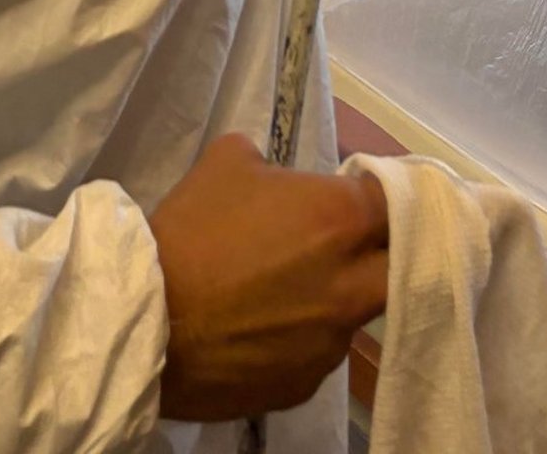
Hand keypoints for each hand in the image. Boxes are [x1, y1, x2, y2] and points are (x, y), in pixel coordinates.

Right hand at [148, 134, 389, 420]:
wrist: (146, 323)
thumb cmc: (191, 232)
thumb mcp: (228, 162)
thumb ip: (271, 164)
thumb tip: (276, 179)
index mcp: (341, 219)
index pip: (399, 201)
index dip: (382, 197)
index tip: (364, 198)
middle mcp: (351, 284)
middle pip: (400, 267)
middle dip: (382, 255)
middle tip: (345, 248)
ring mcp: (330, 342)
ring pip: (355, 316)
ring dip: (335, 301)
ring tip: (286, 295)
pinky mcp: (303, 385)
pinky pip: (317, 355)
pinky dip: (300, 341)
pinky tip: (262, 331)